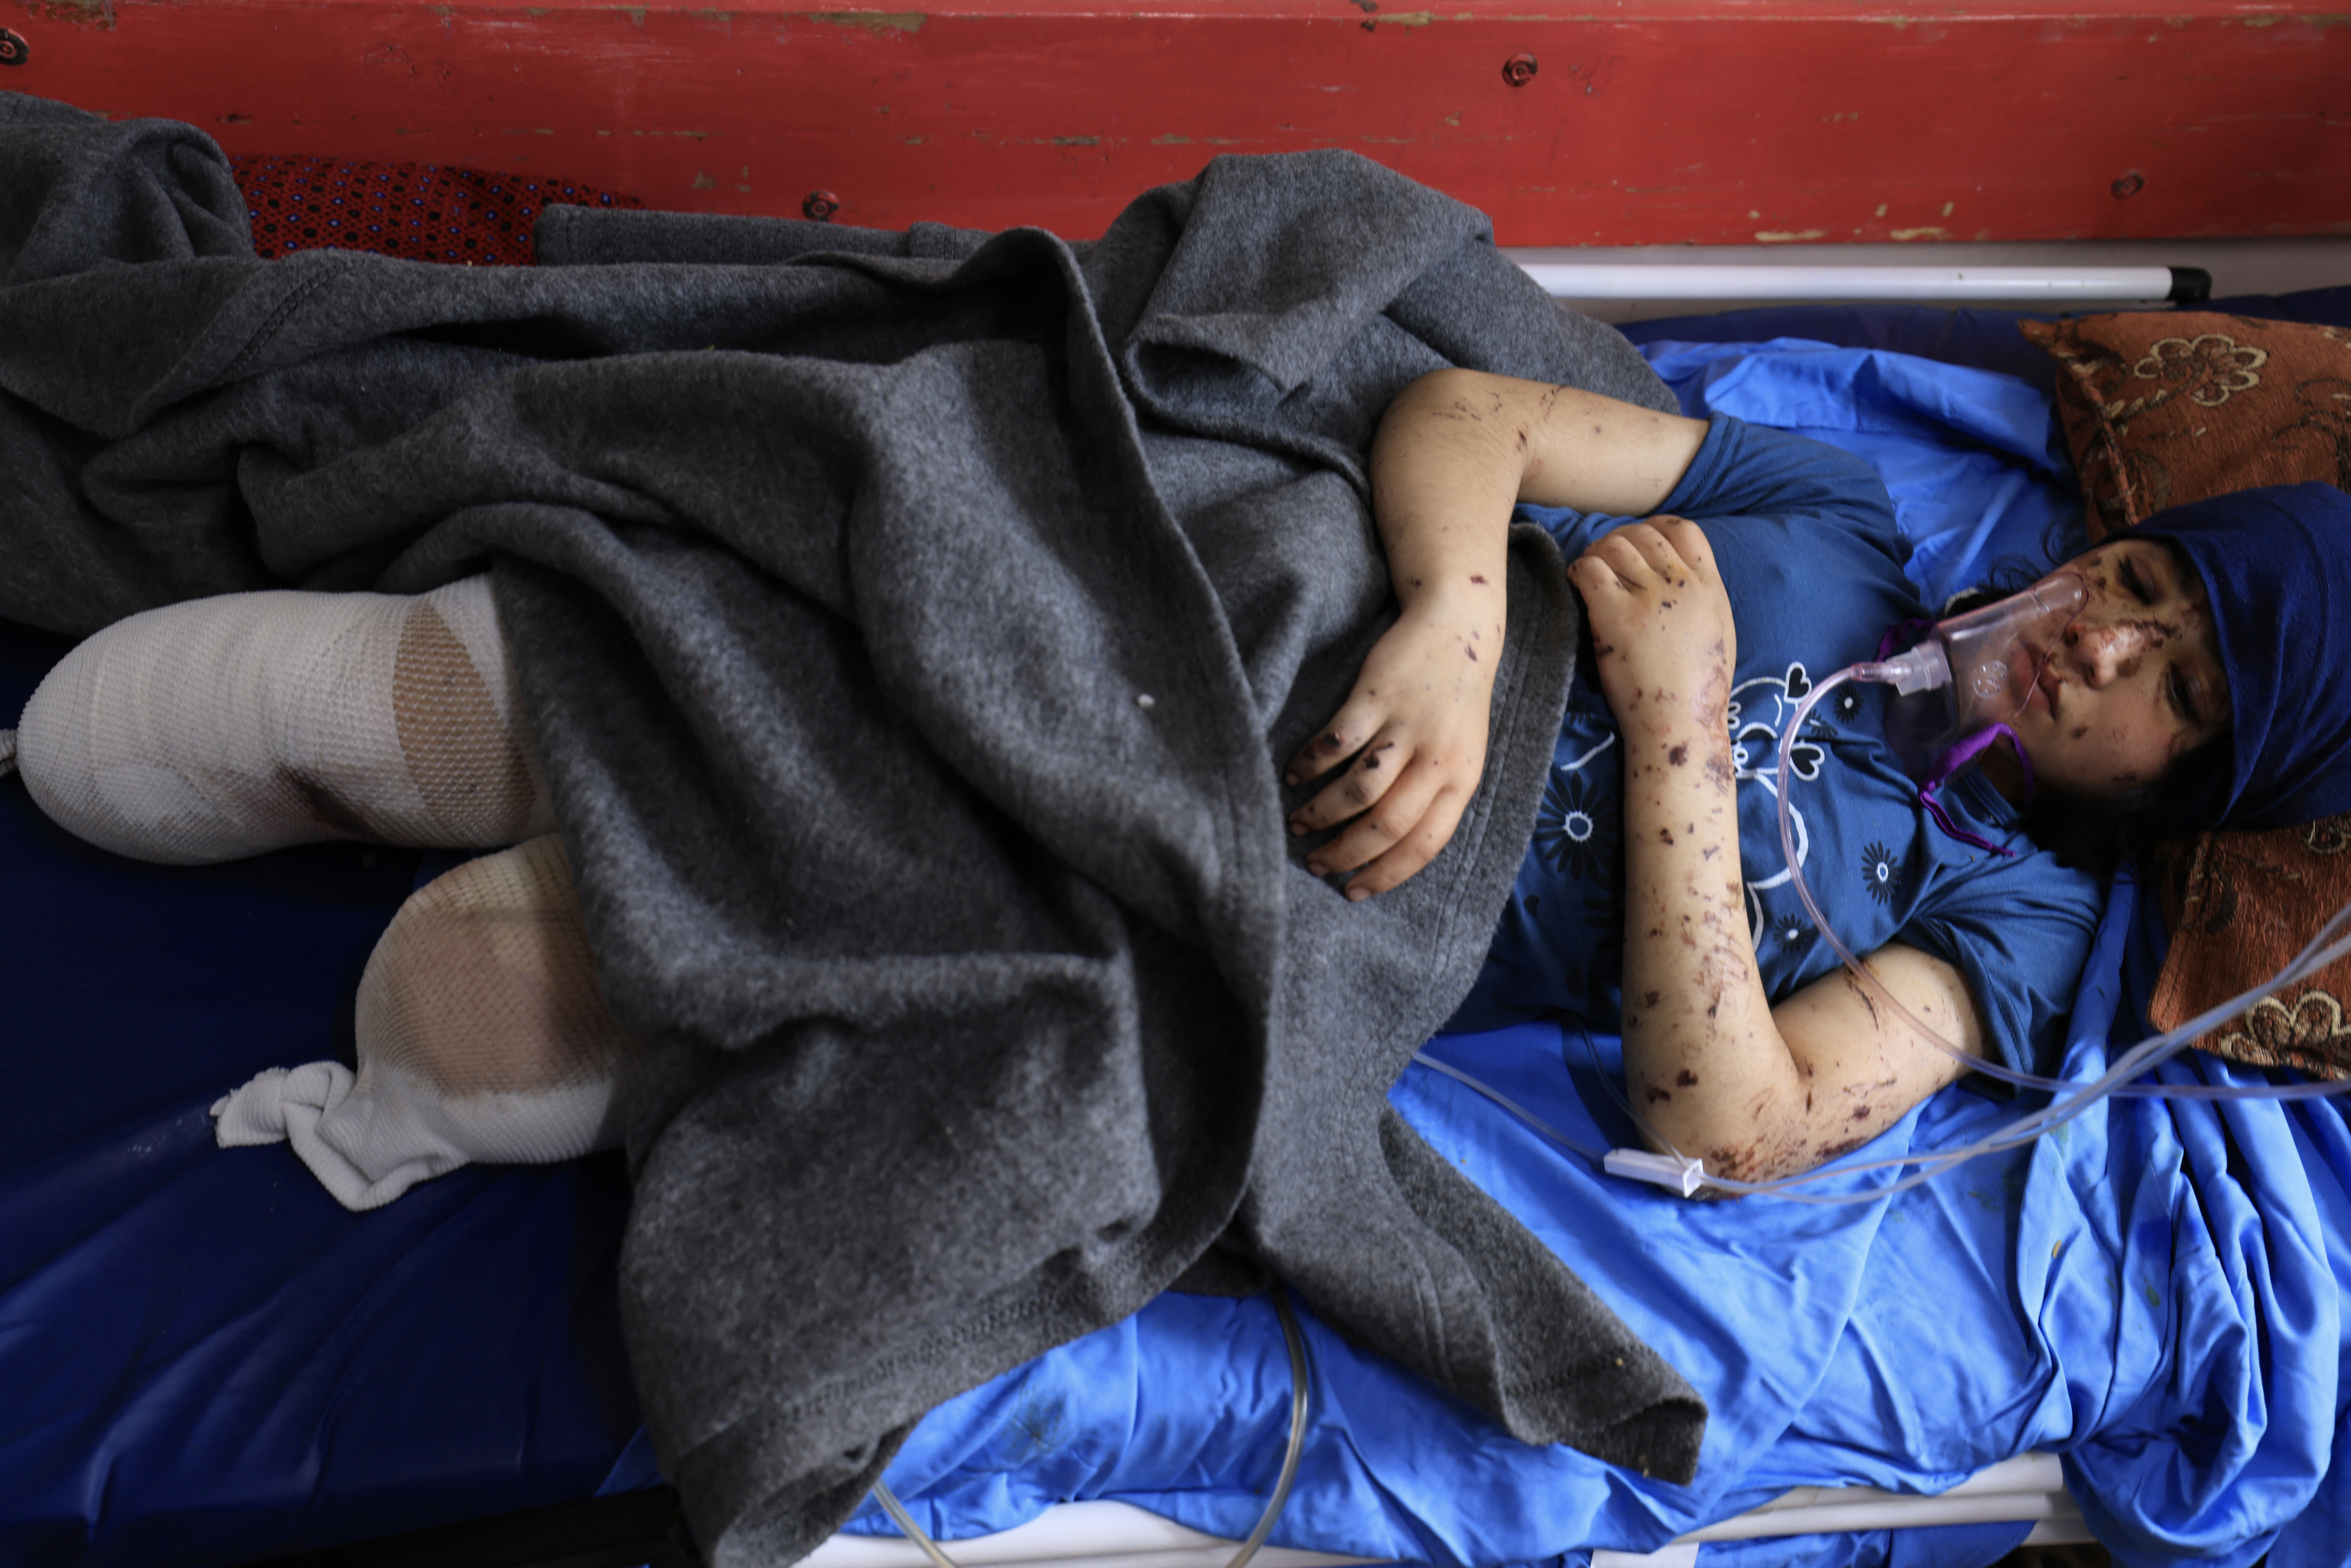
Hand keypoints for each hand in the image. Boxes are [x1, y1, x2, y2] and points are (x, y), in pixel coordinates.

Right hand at [1282, 597, 1496, 899]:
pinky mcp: (1377, 696)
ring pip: (1358, 790)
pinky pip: (1337, 743)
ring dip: (1322, 814)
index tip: (1353, 891)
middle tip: (1316, 864)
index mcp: (1463, 779)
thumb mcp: (1463, 753)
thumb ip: (1436, 796)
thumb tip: (1390, 847)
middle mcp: (1438, 758)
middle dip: (1345, 853)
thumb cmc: (1455, 699)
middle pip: (1385, 825)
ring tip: (1299, 824)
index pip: (1424, 845)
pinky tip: (1295, 774)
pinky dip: (1310, 763)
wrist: (1460, 626)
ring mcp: (1407, 726)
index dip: (1386, 875)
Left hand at [1567, 517, 1735, 739]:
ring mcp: (1649, 598)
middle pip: (1642, 535)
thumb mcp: (1717, 628)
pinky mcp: (1616, 615)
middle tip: (1603, 561)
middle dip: (1618, 541)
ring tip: (1589, 574)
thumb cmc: (1696, 687)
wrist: (1682, 723)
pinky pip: (1590, 570)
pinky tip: (1576, 584)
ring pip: (1613, 547)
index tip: (1637, 540)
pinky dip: (1578, 570)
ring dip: (1595, 554)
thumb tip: (1677, 573)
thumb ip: (1700, 595)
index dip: (1655, 528)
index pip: (1683, 529)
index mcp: (1709, 585)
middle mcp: (1681, 583)